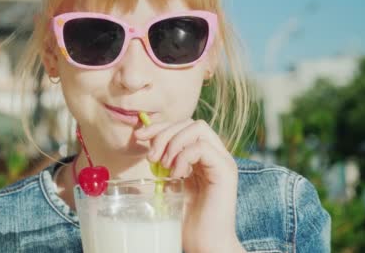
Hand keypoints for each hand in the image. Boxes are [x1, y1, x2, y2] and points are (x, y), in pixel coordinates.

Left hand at [135, 118, 245, 252]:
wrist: (205, 243)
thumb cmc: (188, 219)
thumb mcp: (170, 184)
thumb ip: (164, 163)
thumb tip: (145, 142)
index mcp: (203, 155)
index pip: (182, 126)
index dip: (159, 127)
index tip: (139, 136)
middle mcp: (216, 154)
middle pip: (189, 122)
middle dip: (163, 134)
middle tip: (151, 158)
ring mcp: (223, 161)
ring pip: (197, 128)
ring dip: (173, 143)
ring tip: (163, 166)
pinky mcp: (226, 171)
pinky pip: (202, 148)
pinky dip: (183, 157)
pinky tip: (176, 175)